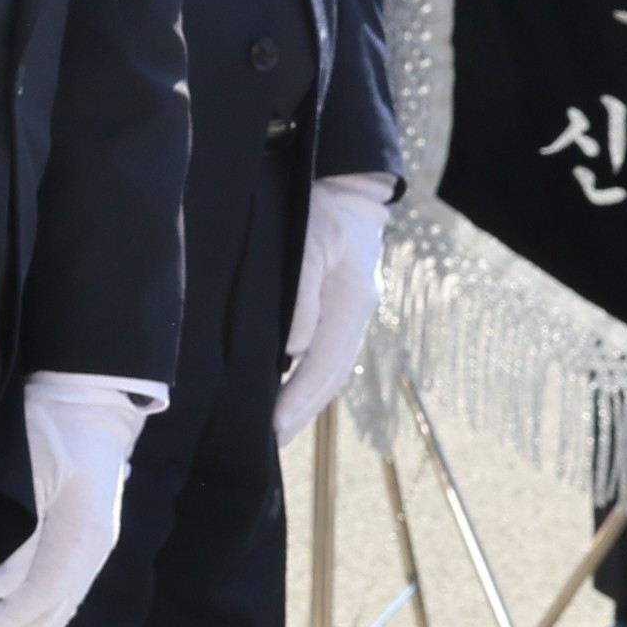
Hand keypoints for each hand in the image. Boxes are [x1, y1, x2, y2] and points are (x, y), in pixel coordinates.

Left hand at [0, 376, 154, 626]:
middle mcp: (92, 549)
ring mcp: (92, 549)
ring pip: (57, 614)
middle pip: (52, 616)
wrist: (90, 399)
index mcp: (83, 533)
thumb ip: (20, 533)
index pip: (41, 595)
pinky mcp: (82, 545)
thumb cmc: (53, 423)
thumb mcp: (31, 469)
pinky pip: (59, 599)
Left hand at [269, 175, 398, 442]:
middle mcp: (356, 314)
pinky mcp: (339, 306)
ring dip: (305, 399)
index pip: (327, 365)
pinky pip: (324, 351)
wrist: (346, 184)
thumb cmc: (325, 208)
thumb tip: (293, 350)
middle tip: (271, 442)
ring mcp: (350, 311)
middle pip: (331, 376)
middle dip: (302, 411)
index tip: (275, 427)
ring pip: (329, 367)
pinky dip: (306, 376)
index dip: (301, 400)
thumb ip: (303, 295)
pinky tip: (286, 390)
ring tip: (276, 428)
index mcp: (354, 303)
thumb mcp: (311, 242)